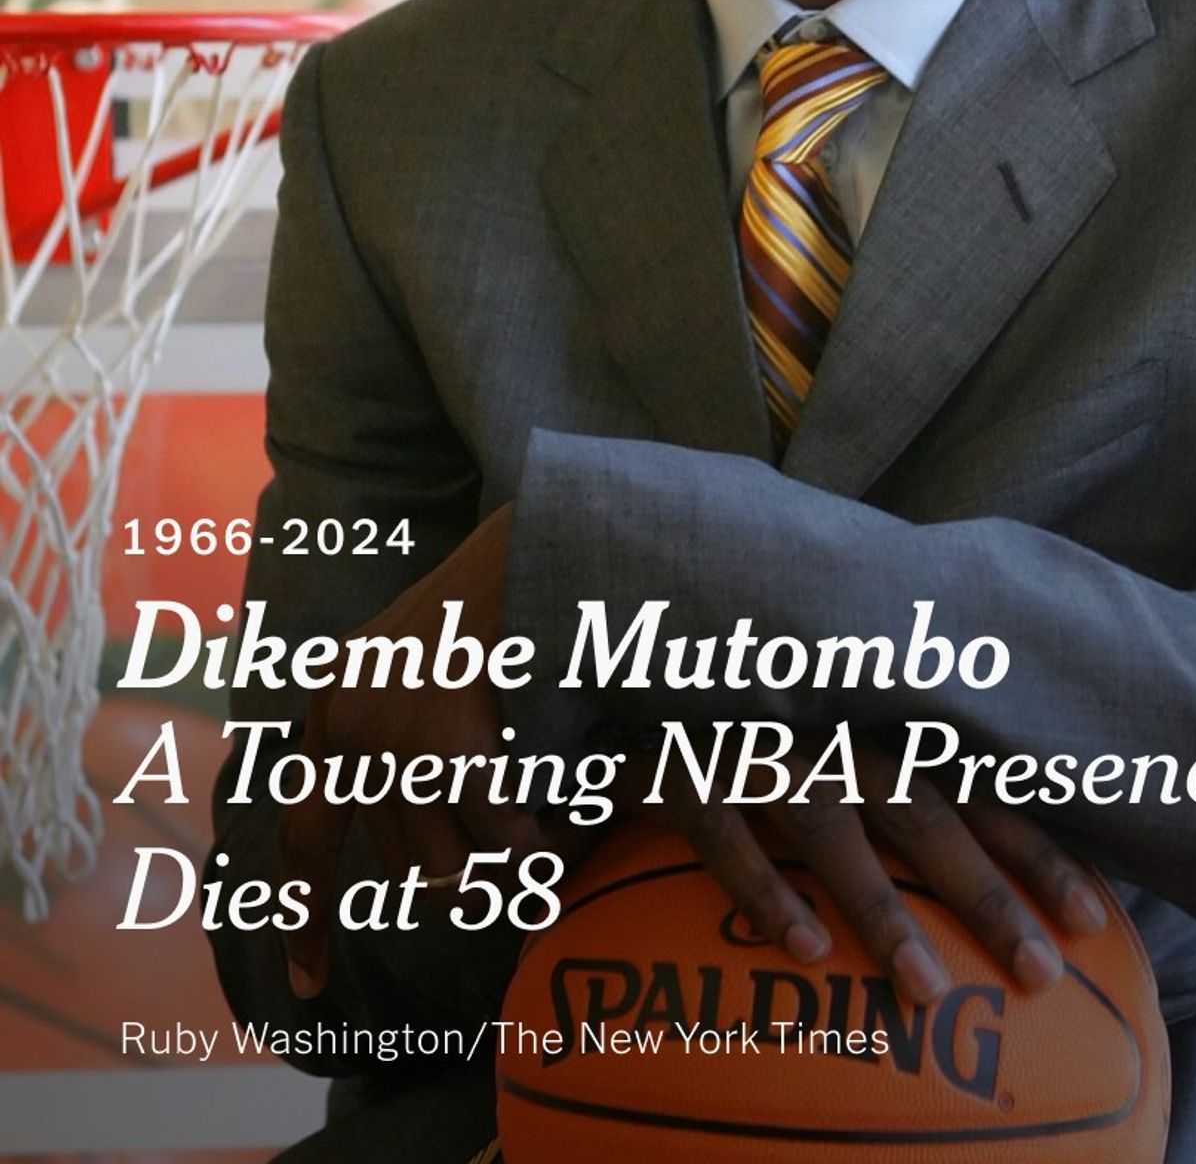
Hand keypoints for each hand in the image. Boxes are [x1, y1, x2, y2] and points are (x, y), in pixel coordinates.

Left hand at [277, 505, 542, 998]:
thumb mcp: (408, 665)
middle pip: (396, 862)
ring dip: (497, 871)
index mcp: (330, 710)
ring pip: (444, 862)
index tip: (309, 987)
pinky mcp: (444, 744)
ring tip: (538, 865)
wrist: (528, 546)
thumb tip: (399, 835)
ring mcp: (389, 736)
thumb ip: (382, 736)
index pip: (305, 839)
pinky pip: (495, 835)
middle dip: (456, 880)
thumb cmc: (487, 606)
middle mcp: (343, 725)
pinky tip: (553, 848)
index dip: (306, 918)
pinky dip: (530, 847)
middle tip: (508, 889)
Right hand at [629, 737, 1107, 1005]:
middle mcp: (825, 726)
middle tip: (1041, 973)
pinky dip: (763, 889)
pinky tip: (803, 950)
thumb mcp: (825, 737)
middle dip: (986, 891)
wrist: (625, 654)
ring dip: (882, 908)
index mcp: (872, 720)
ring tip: (927, 991)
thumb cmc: (740, 718)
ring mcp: (753, 743)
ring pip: (831, 824)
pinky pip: (723, 832)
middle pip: (923, 808)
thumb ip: (891, 788)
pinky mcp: (680, 766)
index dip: (1034, 846)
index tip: (1096, 919)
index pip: (971, 784)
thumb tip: (977, 869)